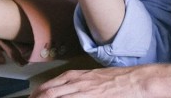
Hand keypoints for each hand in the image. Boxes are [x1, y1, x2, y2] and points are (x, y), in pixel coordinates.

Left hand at [31, 64, 170, 97]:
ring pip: (56, 96)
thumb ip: (80, 86)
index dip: (39, 93)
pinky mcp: (92, 97)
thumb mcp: (95, 79)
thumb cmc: (119, 80)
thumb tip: (69, 91)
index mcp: (77, 76)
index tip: (33, 97)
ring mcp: (84, 91)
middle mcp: (77, 82)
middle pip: (48, 92)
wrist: (138, 81)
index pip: (50, 85)